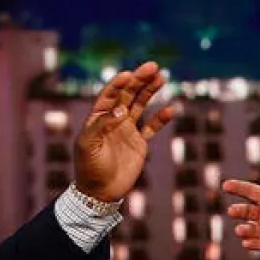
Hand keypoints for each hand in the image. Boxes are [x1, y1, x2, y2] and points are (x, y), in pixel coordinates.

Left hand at [74, 61, 174, 201]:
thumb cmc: (89, 168)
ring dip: (150, 91)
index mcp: (98, 117)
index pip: (110, 95)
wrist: (100, 192)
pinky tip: (170, 109)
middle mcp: (113, 119)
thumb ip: (103, 125)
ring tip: (161, 77)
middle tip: (153, 66)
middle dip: (139, 80)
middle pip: (128, 94)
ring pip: (140, 105)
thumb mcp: (88, 145)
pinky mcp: (139, 143)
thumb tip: (121, 109)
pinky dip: (161, 118)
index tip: (129, 74)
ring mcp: (127, 130)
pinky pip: (152, 127)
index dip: (119, 83)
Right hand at [222, 181, 259, 259]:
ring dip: (244, 229)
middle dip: (238, 210)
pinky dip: (252, 244)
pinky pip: (259, 244)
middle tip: (232, 211)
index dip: (239, 187)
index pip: (252, 191)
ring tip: (241, 230)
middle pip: (247, 210)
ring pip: (250, 228)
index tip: (225, 185)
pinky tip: (247, 243)